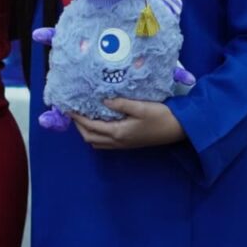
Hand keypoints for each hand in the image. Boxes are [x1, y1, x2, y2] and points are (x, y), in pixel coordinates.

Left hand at [69, 99, 185, 149]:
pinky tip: (100, 123)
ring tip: (84, 117)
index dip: (77, 118)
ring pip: (97, 142)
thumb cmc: (160, 116)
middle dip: (79, 126)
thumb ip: (121, 104)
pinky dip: (97, 134)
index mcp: (118, 132)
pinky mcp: (128, 144)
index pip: (90, 126)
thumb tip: (102, 101)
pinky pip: (105, 143)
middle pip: (90, 138)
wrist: (178, 130)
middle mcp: (118, 142)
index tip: (68, 108)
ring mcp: (123, 145)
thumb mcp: (141, 107)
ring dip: (87, 131)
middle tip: (73, 112)